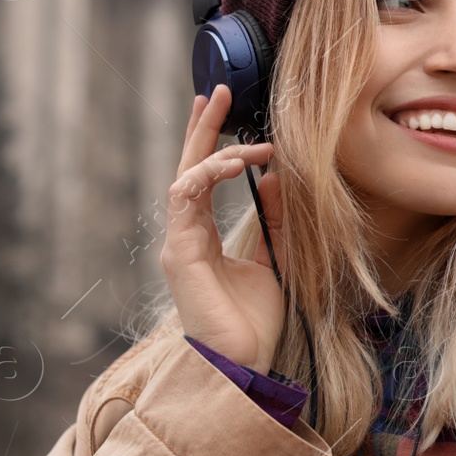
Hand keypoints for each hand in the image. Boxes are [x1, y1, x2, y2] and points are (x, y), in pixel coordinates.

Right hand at [160, 84, 287, 374]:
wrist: (244, 362)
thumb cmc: (255, 320)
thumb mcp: (275, 259)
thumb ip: (273, 221)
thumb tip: (276, 178)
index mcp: (203, 235)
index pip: (202, 178)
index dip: (212, 142)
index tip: (228, 111)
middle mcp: (186, 235)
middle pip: (187, 169)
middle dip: (201, 129)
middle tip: (217, 92)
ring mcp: (178, 244)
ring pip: (184, 179)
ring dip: (212, 151)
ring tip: (247, 140)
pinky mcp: (179, 254)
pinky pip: (185, 200)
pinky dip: (207, 176)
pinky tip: (233, 163)